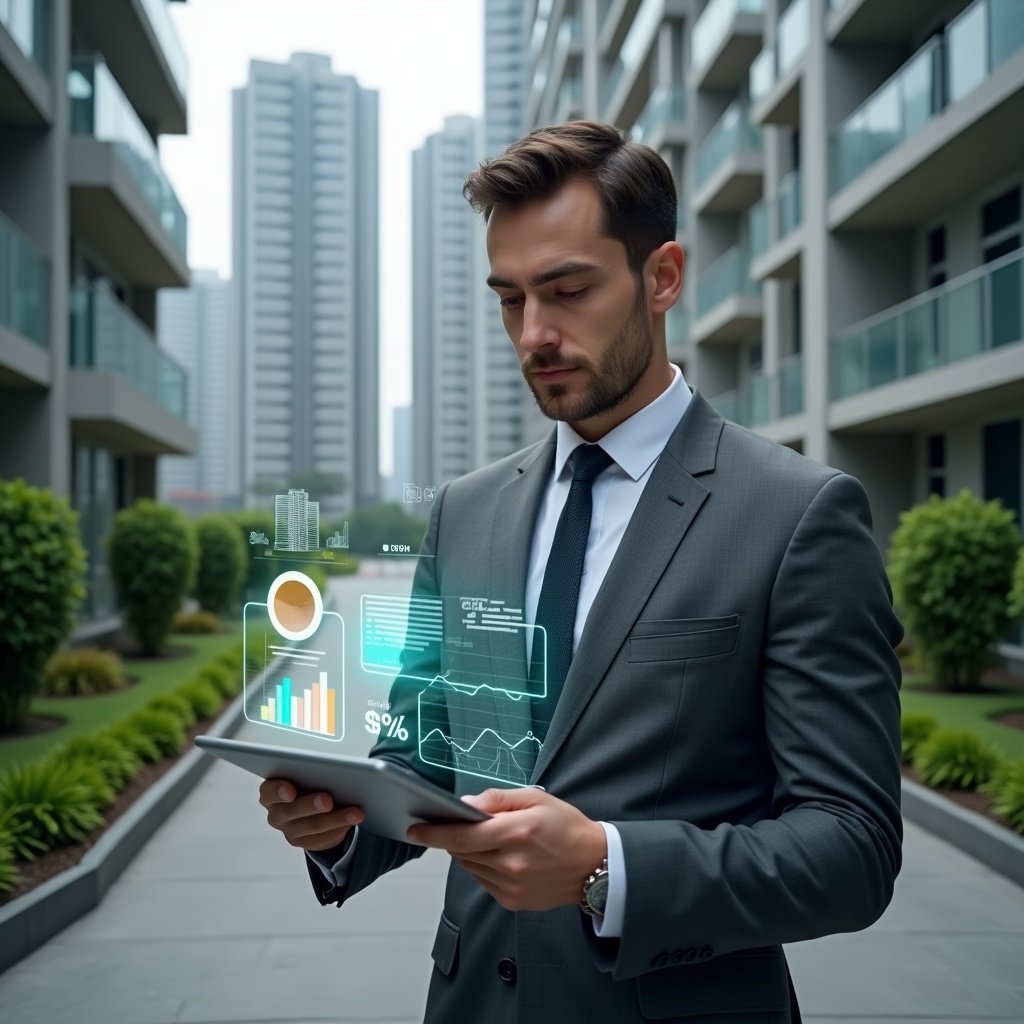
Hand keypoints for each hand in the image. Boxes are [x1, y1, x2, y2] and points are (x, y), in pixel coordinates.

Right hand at [259, 779, 363, 852]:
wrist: (311, 807)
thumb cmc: (307, 782)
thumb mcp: (306, 773)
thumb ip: (312, 771)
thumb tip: (334, 768)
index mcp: (271, 791)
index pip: (268, 791)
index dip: (278, 790)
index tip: (291, 790)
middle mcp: (276, 812)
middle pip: (291, 811)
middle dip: (311, 805)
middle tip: (328, 800)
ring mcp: (289, 830)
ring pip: (312, 826)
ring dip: (335, 819)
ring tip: (354, 812)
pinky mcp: (303, 842)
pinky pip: (322, 839)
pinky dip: (338, 830)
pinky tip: (350, 822)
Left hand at [406, 787, 605, 911]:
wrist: (594, 865)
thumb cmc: (567, 826)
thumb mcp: (536, 798)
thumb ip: (498, 800)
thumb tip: (466, 805)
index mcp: (517, 833)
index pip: (462, 836)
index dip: (434, 833)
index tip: (415, 829)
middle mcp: (511, 863)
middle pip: (462, 852)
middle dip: (455, 837)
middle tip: (461, 825)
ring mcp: (511, 886)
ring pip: (470, 867)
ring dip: (469, 852)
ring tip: (491, 839)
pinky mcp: (512, 901)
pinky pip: (483, 881)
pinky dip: (483, 867)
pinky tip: (502, 857)